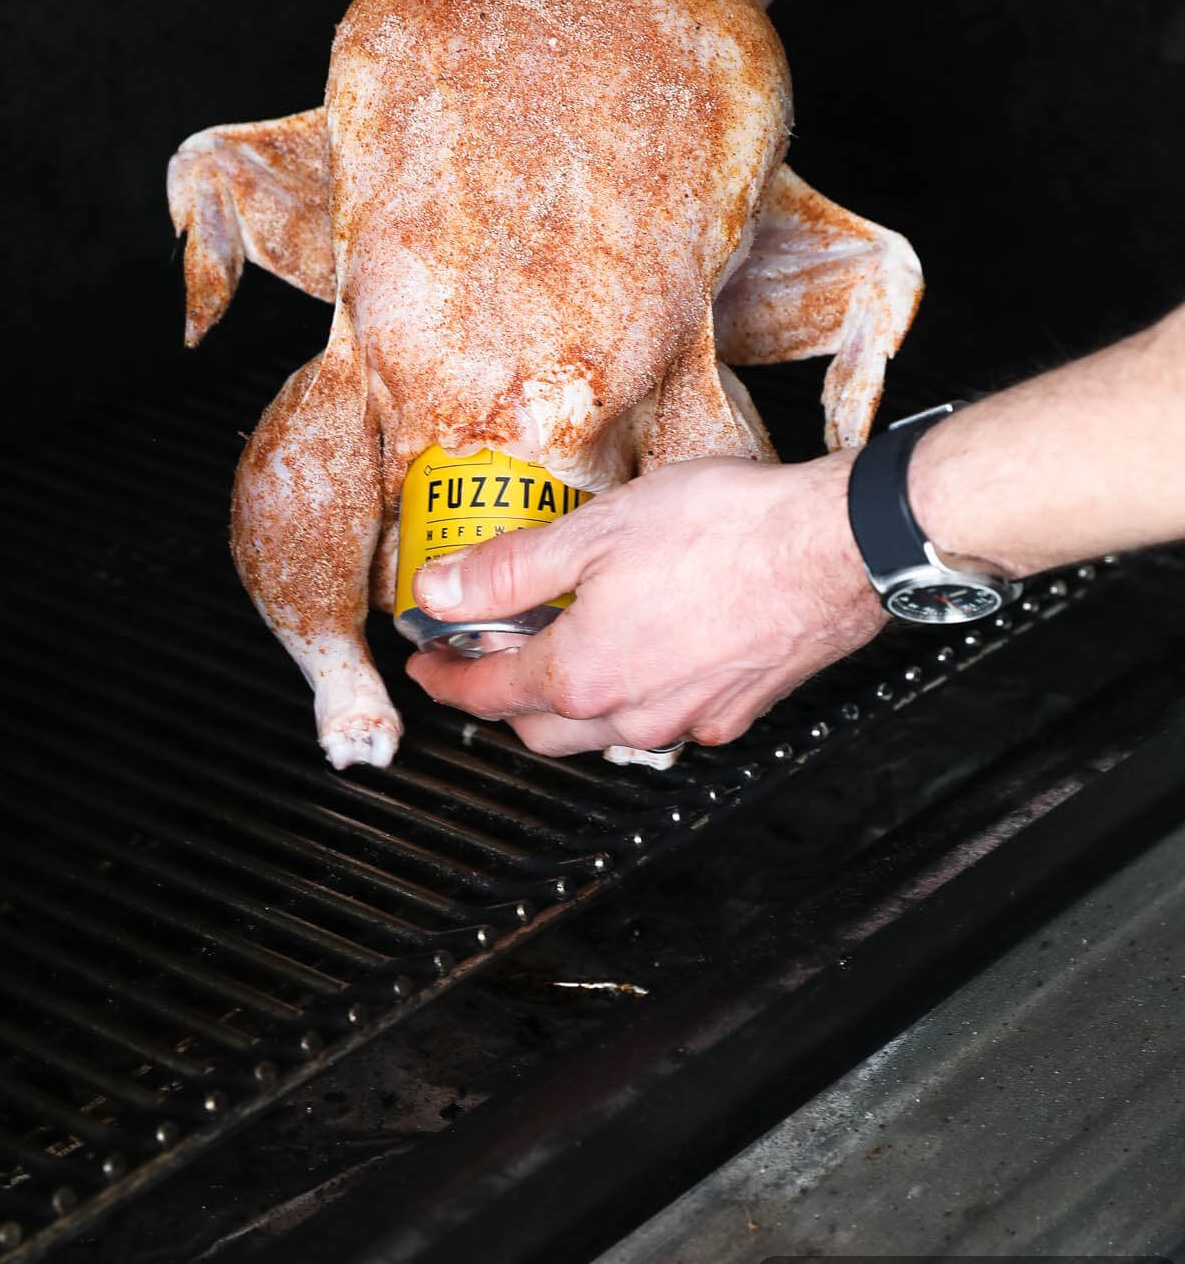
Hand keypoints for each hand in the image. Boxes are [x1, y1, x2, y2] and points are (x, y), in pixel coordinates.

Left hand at [406, 453, 885, 755]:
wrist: (835, 547)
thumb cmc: (727, 532)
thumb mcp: (593, 532)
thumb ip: (508, 570)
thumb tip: (441, 591)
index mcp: (583, 673)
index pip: (487, 694)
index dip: (446, 677)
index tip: (429, 664)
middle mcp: (632, 714)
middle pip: (541, 728)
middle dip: (503, 699)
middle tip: (486, 658)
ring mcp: (689, 719)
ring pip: (606, 731)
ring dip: (572, 701)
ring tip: (566, 647)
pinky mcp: (738, 711)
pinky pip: (667, 720)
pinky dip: (637, 696)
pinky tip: (647, 652)